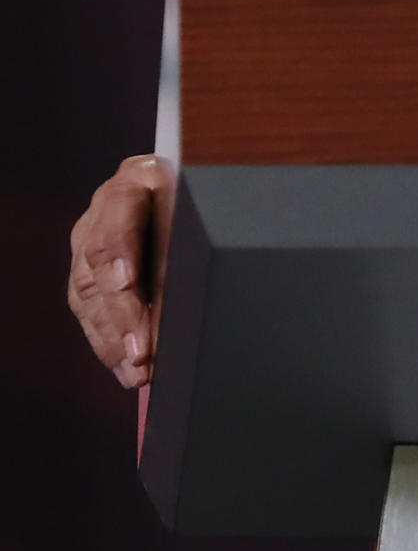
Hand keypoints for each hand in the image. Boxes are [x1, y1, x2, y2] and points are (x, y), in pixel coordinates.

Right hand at [67, 153, 174, 388]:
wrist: (182, 189)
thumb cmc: (199, 198)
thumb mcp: (197, 210)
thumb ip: (183, 247)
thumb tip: (178, 310)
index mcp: (136, 178)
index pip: (119, 215)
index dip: (120, 252)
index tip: (128, 283)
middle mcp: (103, 209)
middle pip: (99, 265)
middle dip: (121, 314)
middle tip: (142, 352)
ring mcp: (88, 240)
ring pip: (88, 294)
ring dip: (113, 339)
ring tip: (137, 372)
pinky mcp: (85, 271)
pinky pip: (88, 310)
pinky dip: (108, 342)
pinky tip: (125, 367)